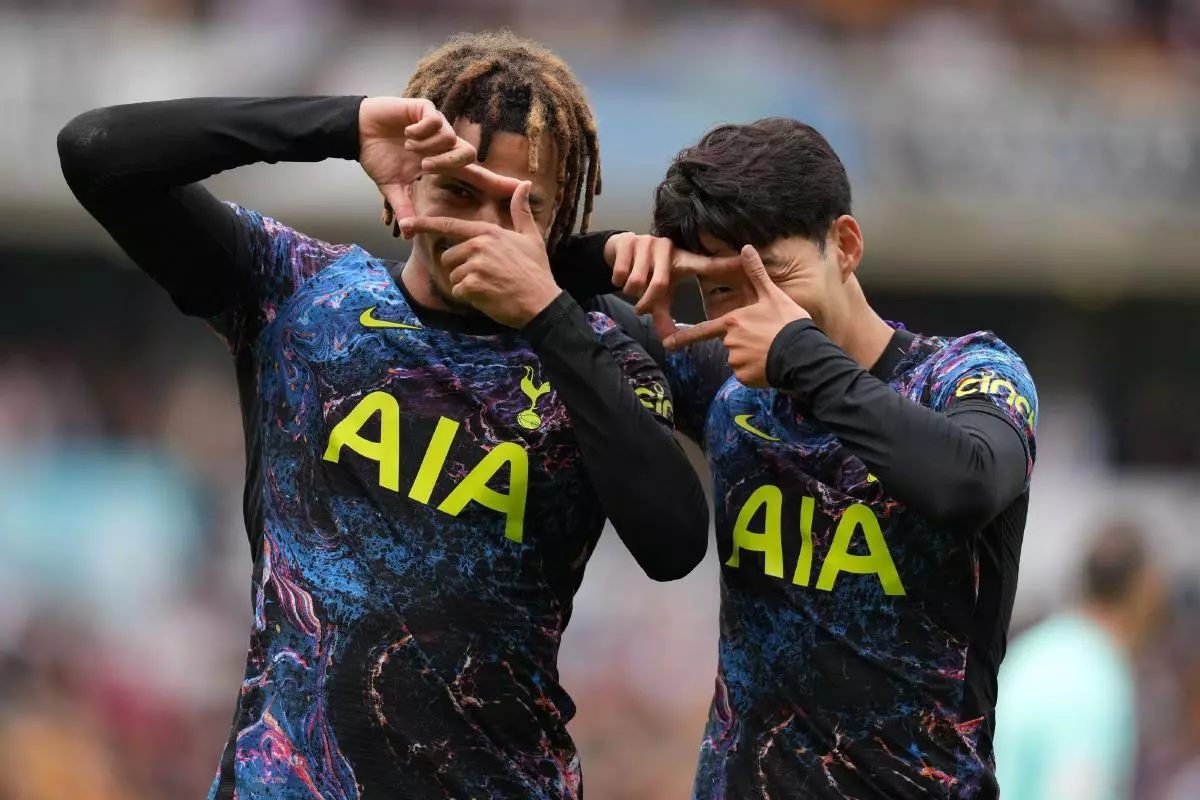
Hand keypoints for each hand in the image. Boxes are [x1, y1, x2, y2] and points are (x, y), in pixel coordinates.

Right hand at [359, 96, 506, 223]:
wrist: (357, 132)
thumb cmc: (378, 157)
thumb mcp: (392, 188)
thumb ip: (404, 207)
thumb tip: (407, 232)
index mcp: (442, 164)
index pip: (475, 175)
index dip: (498, 182)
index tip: (522, 188)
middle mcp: (444, 145)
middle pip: (468, 154)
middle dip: (448, 162)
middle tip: (424, 167)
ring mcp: (436, 126)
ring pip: (451, 137)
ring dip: (429, 147)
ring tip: (409, 148)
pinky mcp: (425, 109)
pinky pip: (436, 121)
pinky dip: (421, 131)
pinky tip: (407, 134)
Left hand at [398, 182, 561, 327]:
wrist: (541, 303)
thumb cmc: (536, 271)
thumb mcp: (531, 237)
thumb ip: (521, 211)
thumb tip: (524, 184)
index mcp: (488, 232)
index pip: (450, 226)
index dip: (425, 224)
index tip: (406, 224)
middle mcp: (478, 245)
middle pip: (449, 256)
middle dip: (461, 268)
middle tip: (486, 276)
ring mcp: (474, 266)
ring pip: (453, 275)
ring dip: (466, 284)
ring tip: (490, 286)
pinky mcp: (472, 286)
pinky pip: (458, 291)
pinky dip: (470, 297)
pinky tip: (489, 297)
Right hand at [606, 233, 741, 342]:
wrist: (620, 250)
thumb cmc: (647, 273)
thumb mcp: (658, 295)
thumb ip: (664, 316)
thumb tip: (668, 343)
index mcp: (682, 260)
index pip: (706, 264)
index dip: (725, 263)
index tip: (746, 259)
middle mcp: (667, 248)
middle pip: (659, 285)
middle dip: (646, 301)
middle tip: (640, 308)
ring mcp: (647, 243)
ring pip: (636, 281)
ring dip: (630, 291)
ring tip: (631, 287)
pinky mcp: (628, 241)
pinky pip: (621, 273)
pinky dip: (617, 281)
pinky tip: (619, 275)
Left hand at [664, 245, 810, 387]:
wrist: (802, 353)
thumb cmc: (787, 322)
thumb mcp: (773, 295)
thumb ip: (756, 273)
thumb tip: (747, 247)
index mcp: (732, 322)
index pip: (703, 330)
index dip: (683, 338)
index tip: (668, 345)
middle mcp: (729, 342)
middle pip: (730, 344)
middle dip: (744, 343)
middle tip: (766, 339)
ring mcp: (736, 361)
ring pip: (738, 360)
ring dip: (750, 358)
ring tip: (770, 351)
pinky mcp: (744, 377)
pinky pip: (745, 374)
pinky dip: (755, 372)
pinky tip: (770, 365)